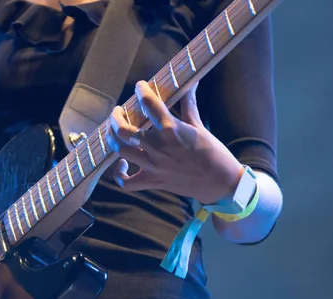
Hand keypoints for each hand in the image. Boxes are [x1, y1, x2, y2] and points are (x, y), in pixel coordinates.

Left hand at [109, 81, 242, 204]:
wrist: (220, 183)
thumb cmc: (213, 153)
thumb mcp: (199, 126)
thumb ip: (188, 105)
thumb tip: (191, 83)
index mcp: (171, 130)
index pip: (150, 104)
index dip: (142, 91)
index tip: (140, 86)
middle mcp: (158, 147)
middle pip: (124, 130)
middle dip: (116, 117)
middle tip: (118, 111)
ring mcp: (153, 166)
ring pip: (120, 150)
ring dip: (112, 138)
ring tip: (113, 130)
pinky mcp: (152, 181)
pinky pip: (127, 182)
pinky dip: (120, 174)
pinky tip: (122, 163)